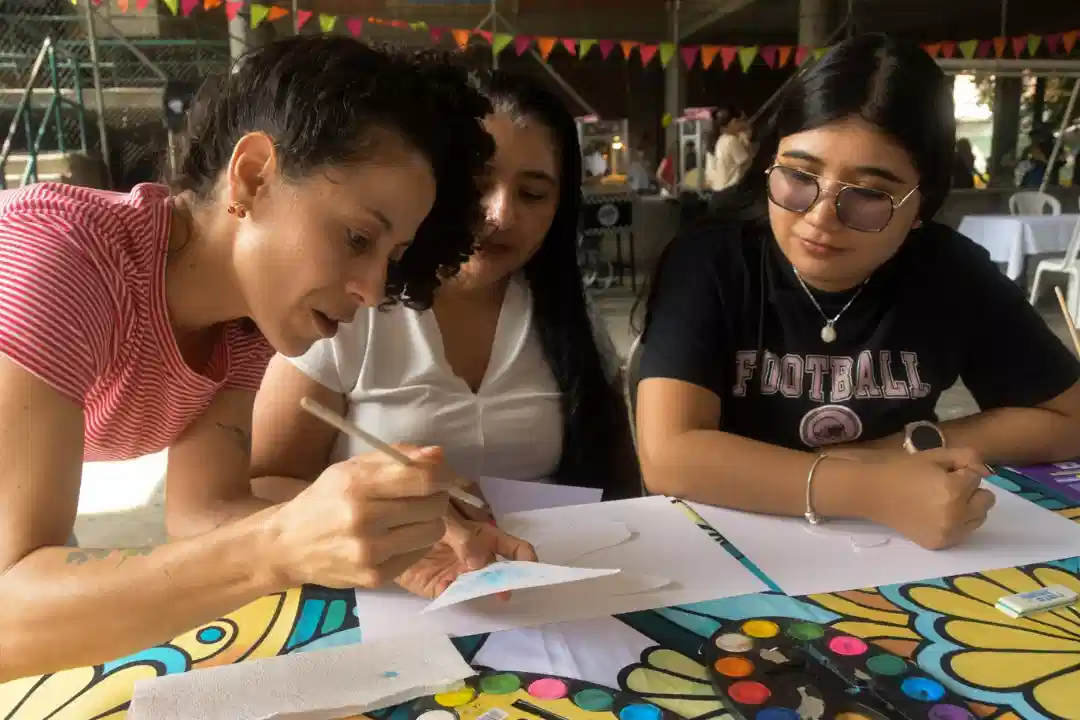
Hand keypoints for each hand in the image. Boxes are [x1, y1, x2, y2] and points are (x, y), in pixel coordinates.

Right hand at [264, 445, 453, 589]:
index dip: (442, 475)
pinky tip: (398, 537)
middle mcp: (364, 519)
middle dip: (436, 497)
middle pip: (433, 505)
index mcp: (357, 484)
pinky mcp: (375, 577)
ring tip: (411, 517)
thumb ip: (397, 457)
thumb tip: (439, 454)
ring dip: (430, 521)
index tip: (443, 476)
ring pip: (432, 531)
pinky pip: (419, 554)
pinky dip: (416, 543)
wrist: (288, 545)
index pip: (422, 479)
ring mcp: (370, 552)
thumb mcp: (352, 468)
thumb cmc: (326, 499)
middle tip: (424, 496)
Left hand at [395, 512, 536, 599]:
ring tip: (469, 579)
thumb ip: (464, 535)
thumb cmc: (420, 513)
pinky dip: (451, 590)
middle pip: (499, 568)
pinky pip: (451, 593)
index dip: (523, 554)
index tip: (530, 565)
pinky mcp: (440, 587)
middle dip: (505, 578)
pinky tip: (445, 582)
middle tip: (504, 590)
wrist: (386, 528)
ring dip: (478, 585)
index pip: (510, 544)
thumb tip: (481, 564)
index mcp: (481, 532)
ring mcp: (459, 572)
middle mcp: (476, 554)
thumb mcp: (444, 515)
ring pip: (478, 583)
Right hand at [862, 447, 995, 549]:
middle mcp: (955, 515)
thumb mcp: (935, 455)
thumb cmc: (902, 471)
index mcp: (953, 490)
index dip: (961, 472)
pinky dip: (957, 523)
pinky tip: (937, 515)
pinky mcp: (941, 544)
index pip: (977, 478)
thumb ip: (967, 457)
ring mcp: (949, 533)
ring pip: (980, 518)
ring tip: (943, 502)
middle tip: (946, 487)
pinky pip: (964, 532)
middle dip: (970, 491)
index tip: (942, 472)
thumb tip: (986, 472)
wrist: (873, 494)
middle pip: (986, 500)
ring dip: (968, 508)